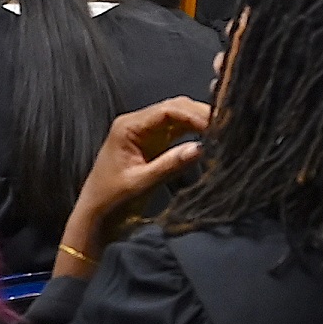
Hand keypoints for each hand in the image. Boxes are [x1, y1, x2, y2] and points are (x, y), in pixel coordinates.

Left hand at [52, 97, 209, 277]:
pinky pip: (176, 130)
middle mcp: (136, 123)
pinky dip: (193, 132)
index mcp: (128, 127)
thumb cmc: (111, 199)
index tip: (217, 125)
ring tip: (223, 130)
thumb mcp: (141, 183)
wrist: (95, 215)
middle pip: (174, 108)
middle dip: (200, 114)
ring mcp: (144, 132)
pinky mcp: (151, 143)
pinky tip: (209, 137)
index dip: (194, 115)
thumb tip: (201, 148)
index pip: (167, 110)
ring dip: (199, 121)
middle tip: (227, 125)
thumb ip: (169, 164)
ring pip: (178, 117)